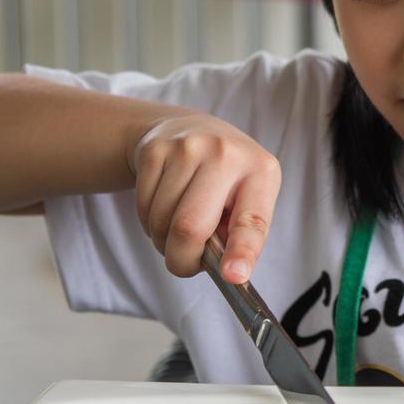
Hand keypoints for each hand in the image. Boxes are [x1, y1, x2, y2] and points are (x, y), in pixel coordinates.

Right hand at [129, 113, 280, 282]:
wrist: (186, 128)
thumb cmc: (225, 176)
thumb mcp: (246, 197)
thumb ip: (238, 234)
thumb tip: (222, 269)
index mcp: (261, 172)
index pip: (252, 220)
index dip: (242, 251)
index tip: (233, 276)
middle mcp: (226, 154)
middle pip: (190, 228)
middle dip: (182, 259)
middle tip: (185, 263)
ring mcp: (187, 148)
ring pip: (161, 222)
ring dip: (163, 241)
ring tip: (177, 226)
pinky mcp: (155, 150)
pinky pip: (143, 209)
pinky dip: (149, 224)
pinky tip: (162, 207)